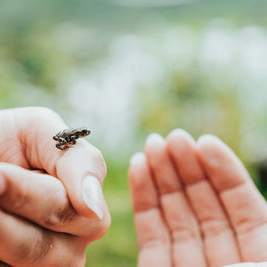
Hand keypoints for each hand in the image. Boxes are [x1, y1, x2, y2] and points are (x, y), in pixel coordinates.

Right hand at [129, 129, 266, 266]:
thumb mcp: (265, 261)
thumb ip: (257, 223)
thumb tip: (240, 191)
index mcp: (256, 255)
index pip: (239, 204)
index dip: (223, 171)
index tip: (205, 142)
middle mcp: (221, 256)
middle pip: (202, 203)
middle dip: (186, 167)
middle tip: (172, 138)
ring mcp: (188, 264)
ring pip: (173, 213)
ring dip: (160, 175)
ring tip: (152, 144)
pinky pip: (150, 234)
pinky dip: (142, 199)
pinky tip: (138, 168)